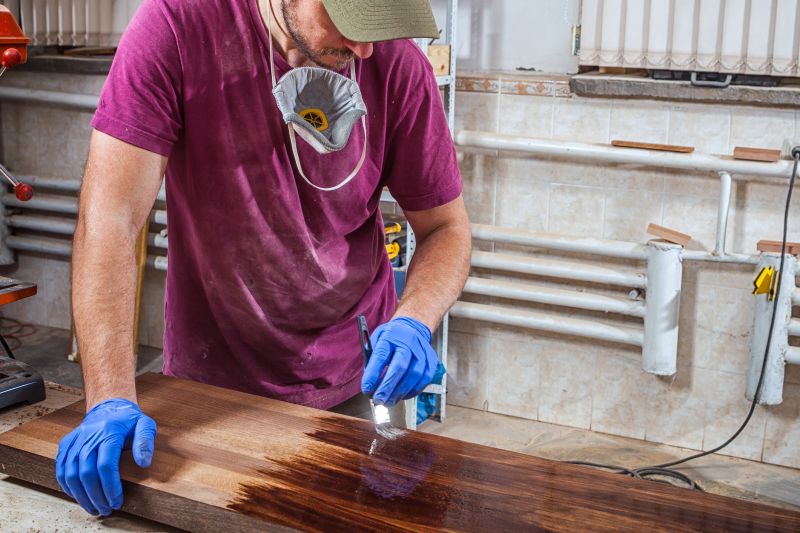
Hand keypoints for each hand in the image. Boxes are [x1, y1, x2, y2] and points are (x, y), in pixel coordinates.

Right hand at [56, 398, 156, 515]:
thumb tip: (144, 463)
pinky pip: (61, 469)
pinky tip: (79, 496)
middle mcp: (88, 436)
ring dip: (81, 496)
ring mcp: (74, 440)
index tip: (117, 501)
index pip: (106, 465)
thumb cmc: (129, 420)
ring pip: (71, 474)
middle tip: (106, 510)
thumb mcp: (145, 425)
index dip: (110, 487)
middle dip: (96, 496)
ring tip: (94, 508)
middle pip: (87, 472)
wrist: (109, 407)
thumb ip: (146, 442)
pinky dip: (68, 486)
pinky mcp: (65, 445)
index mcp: (109, 431)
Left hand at [361, 316, 437, 405]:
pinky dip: (412, 391)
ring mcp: (422, 351)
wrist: (412, 329)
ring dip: (400, 392)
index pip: (381, 355)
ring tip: (389, 401)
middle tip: (378, 400)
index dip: (373, 374)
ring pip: (414, 375)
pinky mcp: (432, 361)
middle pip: (399, 366)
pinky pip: (424, 380)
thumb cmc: (391, 338)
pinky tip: (402, 395)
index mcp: (391, 335)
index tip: (366, 388)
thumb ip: (371, 361)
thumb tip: (370, 385)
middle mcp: (409, 341)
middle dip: (388, 387)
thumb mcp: (376, 341)